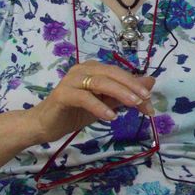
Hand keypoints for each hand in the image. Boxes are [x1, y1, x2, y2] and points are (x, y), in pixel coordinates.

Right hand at [30, 63, 154, 144]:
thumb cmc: (74, 113)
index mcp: (93, 69)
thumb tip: (150, 82)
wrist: (43, 125)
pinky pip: (84, 98)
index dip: (137, 86)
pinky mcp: (62, 94)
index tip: (150, 103)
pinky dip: (99, 106)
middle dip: (132, 87)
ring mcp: (71, 80)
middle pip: (112, 74)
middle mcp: (82, 69)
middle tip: (146, 100)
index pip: (120, 74)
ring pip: (100, 82)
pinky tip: (110, 117)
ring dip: (120, 93)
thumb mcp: (105, 104)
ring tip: (134, 104)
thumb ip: (124, 94)